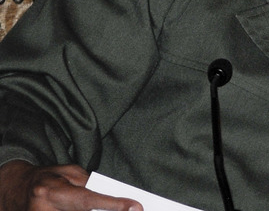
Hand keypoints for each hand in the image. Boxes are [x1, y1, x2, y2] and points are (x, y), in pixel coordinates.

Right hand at [0, 160, 140, 210]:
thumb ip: (89, 184)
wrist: (21, 189)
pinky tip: (101, 210)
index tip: (136, 207)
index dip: (113, 205)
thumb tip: (113, 197)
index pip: (87, 200)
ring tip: (122, 210)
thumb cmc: (50, 178)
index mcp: (51, 191)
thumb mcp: (70, 173)